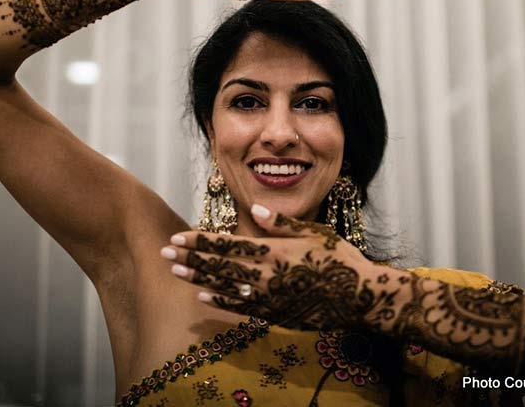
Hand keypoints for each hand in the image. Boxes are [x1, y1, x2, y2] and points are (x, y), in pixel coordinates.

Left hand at [161, 204, 401, 330]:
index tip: (178, 236)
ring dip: (197, 277)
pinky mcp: (274, 313)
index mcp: (274, 251)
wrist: (360, 298)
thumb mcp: (315, 234)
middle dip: (191, 256)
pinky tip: (202, 294)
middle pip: (219, 264)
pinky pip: (239, 307)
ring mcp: (268, 297)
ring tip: (175, 270)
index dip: (201, 240)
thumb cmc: (340, 260)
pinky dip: (219, 300)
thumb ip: (282, 224)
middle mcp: (266, 274)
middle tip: (164, 251)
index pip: (228, 244)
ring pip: (224, 285)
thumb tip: (254, 211)